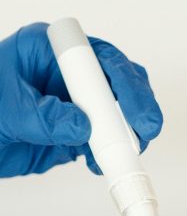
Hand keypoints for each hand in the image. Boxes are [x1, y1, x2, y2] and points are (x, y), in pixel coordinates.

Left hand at [0, 22, 162, 176]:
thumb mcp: (5, 109)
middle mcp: (68, 71)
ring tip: (123, 157)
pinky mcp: (75, 129)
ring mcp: (74, 100)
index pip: (100, 58)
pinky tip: (103, 166)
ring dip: (127, 134)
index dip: (122, 84)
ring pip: (119, 111)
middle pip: (120, 81)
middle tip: (144, 132)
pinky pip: (105, 139)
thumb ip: (42, 117)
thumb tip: (83, 128)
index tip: (132, 113)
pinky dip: (111, 155)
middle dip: (136, 107)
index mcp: (50, 49)